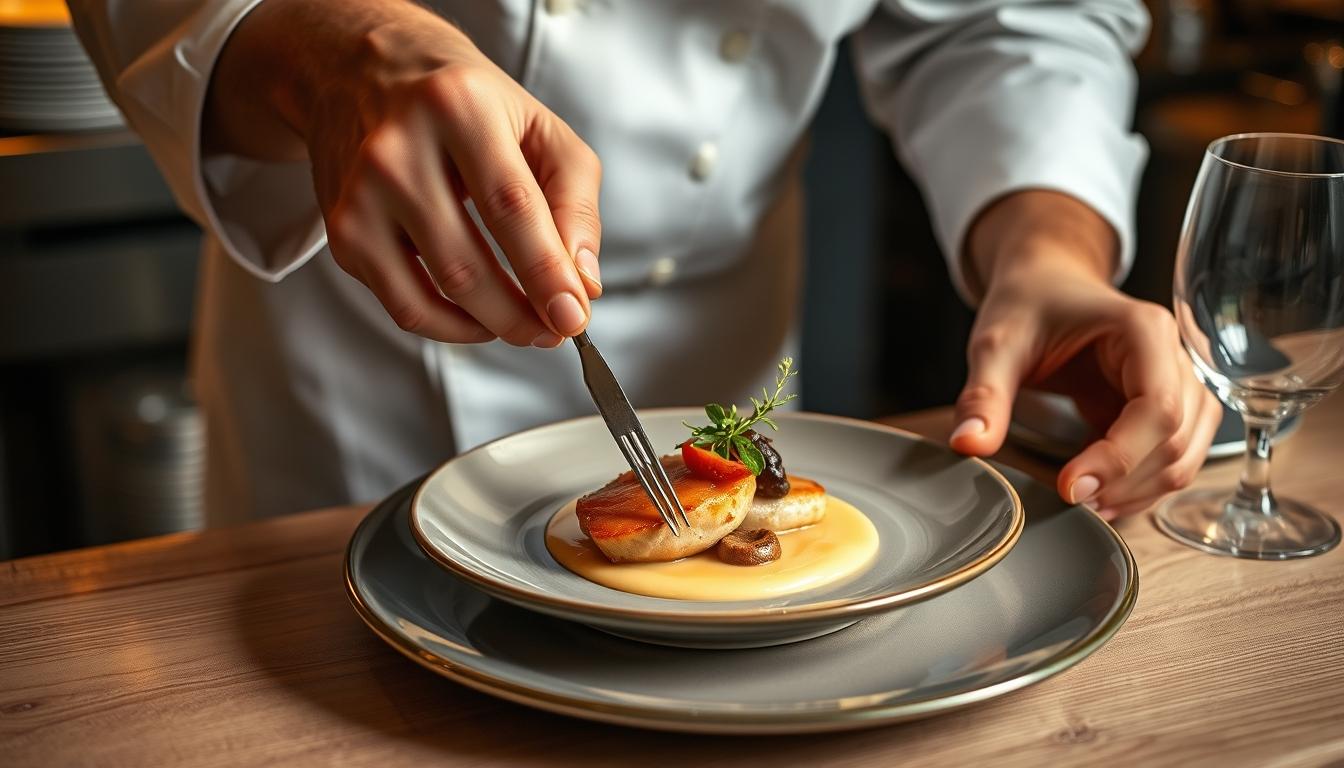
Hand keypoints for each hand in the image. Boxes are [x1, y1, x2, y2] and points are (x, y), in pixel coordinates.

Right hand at [205, 0, 601, 346]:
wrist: (365, 71)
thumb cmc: (465, 104)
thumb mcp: (538, 126)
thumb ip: (574, 201)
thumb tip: (582, 281)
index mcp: (457, 107)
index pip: (511, 207)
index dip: (547, 271)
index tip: (574, 315)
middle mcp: (396, 148)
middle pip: (466, 264)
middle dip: (522, 314)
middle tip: (557, 329)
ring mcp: (360, 193)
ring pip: (432, 294)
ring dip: (492, 325)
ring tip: (528, 325)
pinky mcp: (342, 230)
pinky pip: (403, 305)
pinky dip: (451, 325)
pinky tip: (481, 316)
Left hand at [949, 192, 1221, 519]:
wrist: (1045, 283)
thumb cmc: (1028, 304)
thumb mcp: (996, 343)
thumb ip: (984, 394)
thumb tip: (969, 443)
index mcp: (1144, 331)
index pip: (1158, 409)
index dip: (1120, 458)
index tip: (1070, 487)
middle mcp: (1175, 357)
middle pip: (1177, 440)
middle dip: (1127, 481)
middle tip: (1071, 501)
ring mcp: (1178, 385)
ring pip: (1184, 455)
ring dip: (1140, 491)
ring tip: (1085, 504)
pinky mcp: (1165, 409)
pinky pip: (1170, 458)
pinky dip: (1141, 485)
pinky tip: (1099, 496)